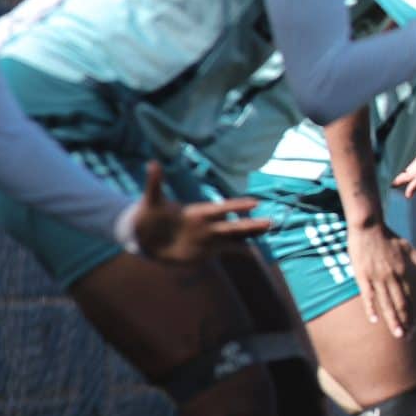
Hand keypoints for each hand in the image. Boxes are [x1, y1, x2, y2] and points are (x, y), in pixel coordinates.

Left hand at [130, 162, 272, 261]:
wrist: (145, 239)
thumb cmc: (148, 217)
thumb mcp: (151, 201)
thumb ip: (155, 183)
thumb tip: (152, 163)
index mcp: (197, 212)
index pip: (221, 208)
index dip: (236, 206)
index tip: (254, 203)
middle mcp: (207, 225)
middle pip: (233, 225)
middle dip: (250, 224)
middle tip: (270, 222)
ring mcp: (208, 239)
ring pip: (234, 237)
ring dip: (250, 236)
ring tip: (267, 233)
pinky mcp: (205, 252)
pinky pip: (227, 251)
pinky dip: (241, 251)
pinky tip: (254, 252)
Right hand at [348, 220, 415, 338]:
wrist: (369, 225)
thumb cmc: (388, 236)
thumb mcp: (408, 247)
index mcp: (404, 271)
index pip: (411, 298)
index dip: (413, 314)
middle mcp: (393, 276)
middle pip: (401, 304)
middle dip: (405, 322)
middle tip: (407, 338)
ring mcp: (377, 277)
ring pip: (386, 303)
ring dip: (392, 320)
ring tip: (397, 335)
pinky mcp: (363, 275)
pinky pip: (368, 295)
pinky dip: (371, 308)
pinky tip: (374, 320)